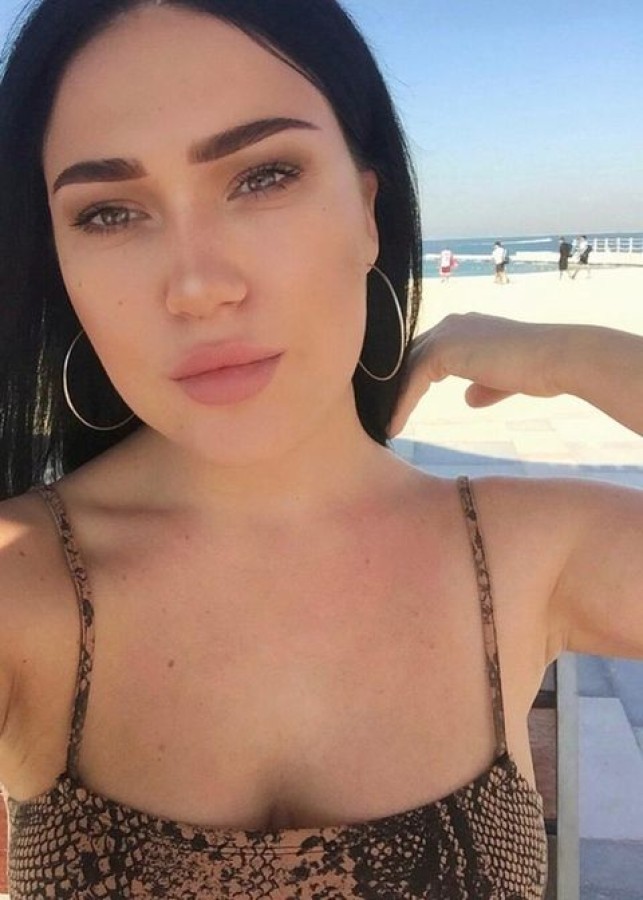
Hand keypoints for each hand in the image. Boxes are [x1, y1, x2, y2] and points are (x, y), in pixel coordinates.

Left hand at [389, 313, 559, 436]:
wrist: (554, 359)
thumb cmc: (536, 369)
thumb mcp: (502, 380)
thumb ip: (483, 387)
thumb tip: (467, 399)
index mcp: (462, 329)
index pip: (424, 354)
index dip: (408, 380)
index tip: (396, 405)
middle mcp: (449, 326)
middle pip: (407, 358)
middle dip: (392, 387)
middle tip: (377, 414)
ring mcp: (445, 335)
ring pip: (405, 370)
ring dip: (392, 398)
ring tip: (381, 425)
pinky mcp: (443, 350)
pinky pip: (412, 381)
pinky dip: (401, 405)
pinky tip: (394, 426)